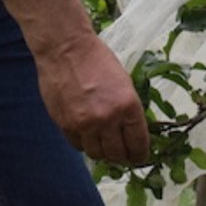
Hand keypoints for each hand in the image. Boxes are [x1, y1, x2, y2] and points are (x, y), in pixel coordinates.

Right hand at [34, 34, 150, 164]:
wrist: (66, 48)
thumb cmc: (97, 59)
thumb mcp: (124, 82)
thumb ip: (128, 110)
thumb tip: (131, 132)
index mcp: (128, 105)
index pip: (138, 143)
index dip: (140, 154)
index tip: (139, 157)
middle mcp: (108, 118)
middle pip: (117, 154)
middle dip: (122, 157)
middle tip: (122, 155)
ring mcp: (85, 123)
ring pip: (97, 154)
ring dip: (102, 152)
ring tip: (103, 144)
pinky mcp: (65, 124)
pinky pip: (78, 145)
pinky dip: (84, 143)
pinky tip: (86, 134)